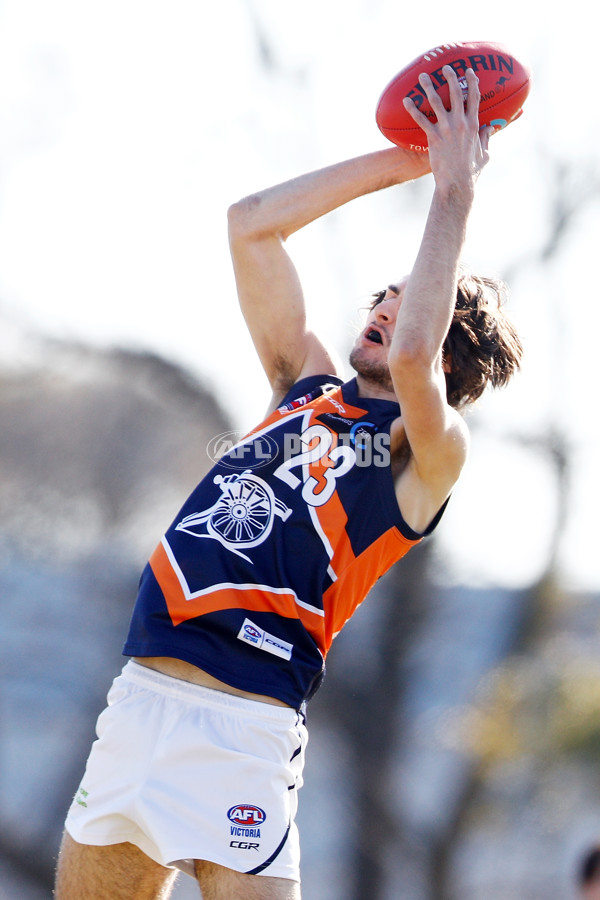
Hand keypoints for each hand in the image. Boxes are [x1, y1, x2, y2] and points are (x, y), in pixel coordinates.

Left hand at [402, 66, 493, 196]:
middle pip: (456, 92)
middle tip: (446, 67)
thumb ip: (487, 139)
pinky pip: (421, 119)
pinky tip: (406, 101)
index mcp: (474, 125)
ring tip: (423, 76)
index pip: (474, 97)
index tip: (469, 71)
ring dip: (429, 86)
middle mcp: (461, 123)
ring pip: (436, 101)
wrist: (457, 184)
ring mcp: (447, 129)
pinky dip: (413, 109)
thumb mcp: (485, 155)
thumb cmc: (471, 173)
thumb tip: (491, 128)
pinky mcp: (433, 137)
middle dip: (451, 77)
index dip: (472, 82)